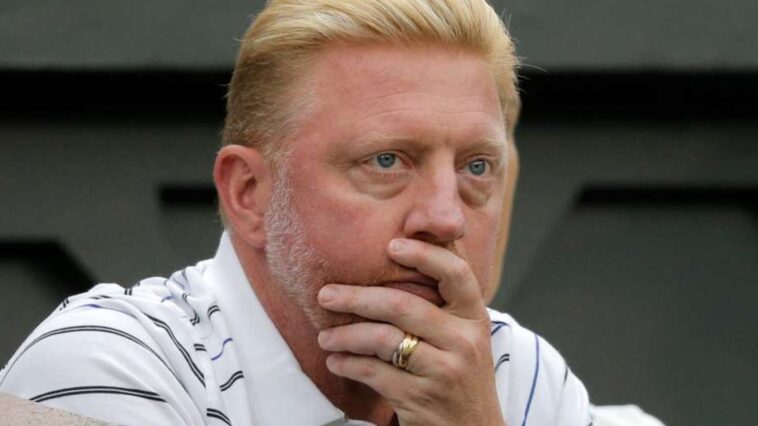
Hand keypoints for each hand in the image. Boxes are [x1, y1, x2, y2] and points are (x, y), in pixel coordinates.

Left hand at [317, 238, 504, 425]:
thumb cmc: (460, 375)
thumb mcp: (464, 335)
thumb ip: (442, 301)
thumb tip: (407, 246)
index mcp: (474, 318)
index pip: (456, 274)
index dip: (424, 255)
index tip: (391, 245)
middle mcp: (464, 341)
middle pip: (402, 306)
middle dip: (356, 297)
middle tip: (325, 295)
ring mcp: (444, 371)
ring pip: (383, 340)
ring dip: (345, 336)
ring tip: (325, 337)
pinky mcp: (421, 398)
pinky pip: (374, 373)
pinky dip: (348, 364)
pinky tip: (335, 361)